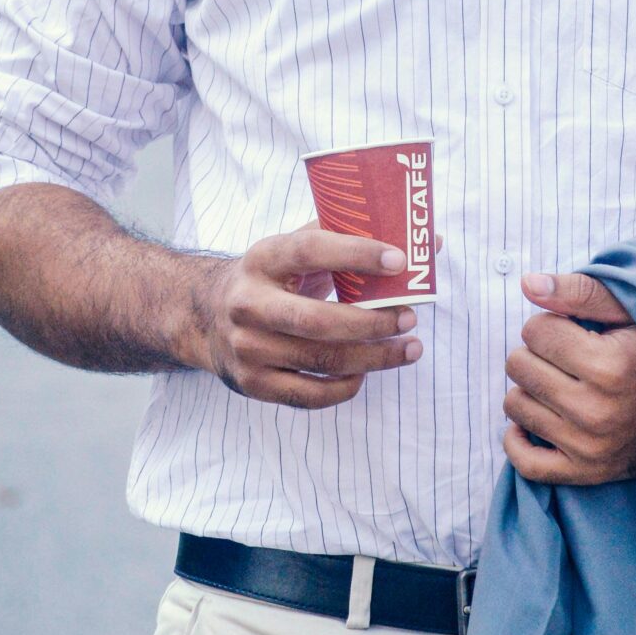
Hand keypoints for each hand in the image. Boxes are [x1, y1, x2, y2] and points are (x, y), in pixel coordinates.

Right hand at [188, 226, 439, 410]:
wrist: (203, 316)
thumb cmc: (271, 278)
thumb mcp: (293, 249)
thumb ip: (350, 239)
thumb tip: (432, 242)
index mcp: (262, 259)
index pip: (311, 251)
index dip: (357, 254)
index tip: (400, 261)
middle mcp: (248, 303)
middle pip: (318, 320)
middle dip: (373, 323)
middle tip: (410, 318)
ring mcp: (247, 348)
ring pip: (321, 361)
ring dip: (373, 358)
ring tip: (408, 348)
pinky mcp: (252, 384)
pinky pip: (309, 395)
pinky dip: (346, 387)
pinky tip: (367, 373)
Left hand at [503, 271, 635, 486]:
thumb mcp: (627, 311)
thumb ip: (578, 292)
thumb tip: (527, 283)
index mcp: (610, 366)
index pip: (535, 331)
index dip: (551, 324)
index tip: (573, 331)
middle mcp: (597, 411)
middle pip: (519, 366)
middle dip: (536, 353)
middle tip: (565, 357)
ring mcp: (589, 447)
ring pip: (515, 405)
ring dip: (530, 389)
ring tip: (559, 382)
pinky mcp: (584, 473)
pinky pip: (525, 463)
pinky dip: (518, 439)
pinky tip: (533, 419)